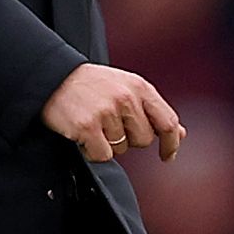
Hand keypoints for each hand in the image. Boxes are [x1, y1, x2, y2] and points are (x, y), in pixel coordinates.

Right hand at [41, 63, 183, 164]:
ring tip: (93, 122)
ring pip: (121, 149)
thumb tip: (180, 133)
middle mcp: (126, 98)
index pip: (168, 122)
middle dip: (129, 139)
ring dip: (107, 143)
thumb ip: (153, 111)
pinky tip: (83, 134)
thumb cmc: (92, 85)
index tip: (167, 156)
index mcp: (140, 87)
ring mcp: (107, 112)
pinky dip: (93, 151)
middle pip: (143, 140)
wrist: (53, 77)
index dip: (171, 143)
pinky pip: (103, 156)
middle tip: (110, 124)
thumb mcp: (127, 88)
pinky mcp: (88, 127)